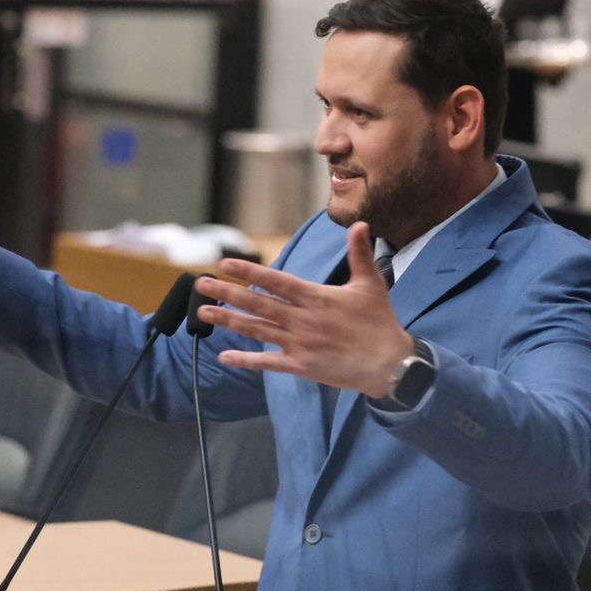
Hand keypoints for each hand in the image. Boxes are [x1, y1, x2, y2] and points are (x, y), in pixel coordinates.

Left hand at [193, 221, 413, 397]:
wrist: (390, 364)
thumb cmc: (380, 323)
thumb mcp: (370, 284)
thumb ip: (360, 254)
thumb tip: (359, 224)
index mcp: (316, 297)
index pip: (275, 281)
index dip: (249, 272)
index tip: (225, 264)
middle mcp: (302, 319)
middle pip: (257, 304)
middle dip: (226, 293)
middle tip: (200, 285)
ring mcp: (299, 344)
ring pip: (257, 330)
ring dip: (228, 322)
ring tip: (203, 314)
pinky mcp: (301, 366)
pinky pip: (268, 362)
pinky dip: (246, 360)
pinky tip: (225, 357)